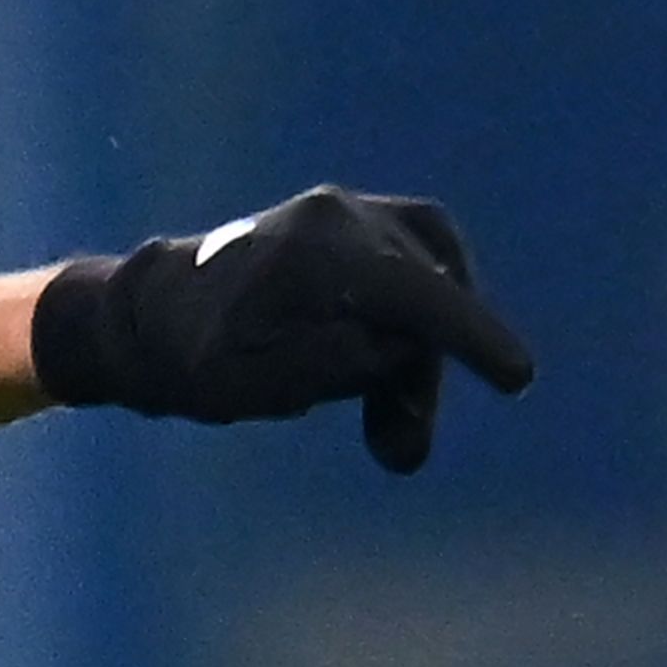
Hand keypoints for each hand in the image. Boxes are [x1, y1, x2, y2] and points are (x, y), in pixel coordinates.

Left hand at [33, 185, 535, 473]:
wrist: (149, 316)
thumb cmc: (192, 361)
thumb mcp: (250, 385)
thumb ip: (328, 367)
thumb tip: (391, 349)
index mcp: (311, 254)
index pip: (414, 296)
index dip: (471, 338)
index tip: (516, 379)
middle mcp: (339, 217)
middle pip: (423, 302)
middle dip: (419, 379)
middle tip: (398, 454)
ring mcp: (355, 212)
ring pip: (427, 289)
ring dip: (416, 359)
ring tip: (387, 430)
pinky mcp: (366, 222)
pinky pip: (418, 275)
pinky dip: (415, 324)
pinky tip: (388, 371)